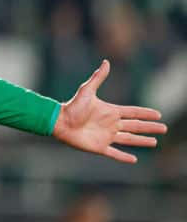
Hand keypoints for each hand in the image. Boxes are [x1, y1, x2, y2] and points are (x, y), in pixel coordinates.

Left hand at [52, 59, 166, 163]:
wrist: (59, 122)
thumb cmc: (72, 106)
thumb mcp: (87, 91)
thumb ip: (98, 78)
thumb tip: (106, 62)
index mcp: (111, 112)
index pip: (133, 113)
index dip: (145, 113)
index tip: (158, 114)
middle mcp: (111, 124)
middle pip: (135, 126)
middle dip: (149, 128)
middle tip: (163, 128)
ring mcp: (106, 136)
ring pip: (129, 140)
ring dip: (141, 141)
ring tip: (154, 142)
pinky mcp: (99, 147)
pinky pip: (115, 153)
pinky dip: (124, 157)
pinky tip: (134, 160)